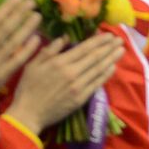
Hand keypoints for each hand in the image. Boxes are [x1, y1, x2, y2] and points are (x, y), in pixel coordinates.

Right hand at [0, 0, 40, 129]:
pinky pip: (17, 61)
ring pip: (13, 43)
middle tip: (32, 2)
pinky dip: (27, 50)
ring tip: (37, 16)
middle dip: (20, 14)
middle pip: (5, 29)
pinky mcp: (1, 76)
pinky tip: (36, 39)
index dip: (7, 8)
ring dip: (27, 28)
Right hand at [6, 33, 123, 134]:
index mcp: (60, 62)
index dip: (99, 40)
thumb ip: (50, 49)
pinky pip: (97, 83)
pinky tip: (113, 67)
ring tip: (121, 50)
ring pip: (99, 68)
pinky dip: (106, 74)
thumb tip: (65, 36)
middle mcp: (72, 72)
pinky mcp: (80, 98)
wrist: (27, 114)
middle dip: (109, 47)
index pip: (85, 48)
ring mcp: (78, 86)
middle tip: (120, 39)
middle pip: (96, 56)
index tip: (109, 34)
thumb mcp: (32, 64)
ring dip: (112, 58)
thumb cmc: (27, 88)